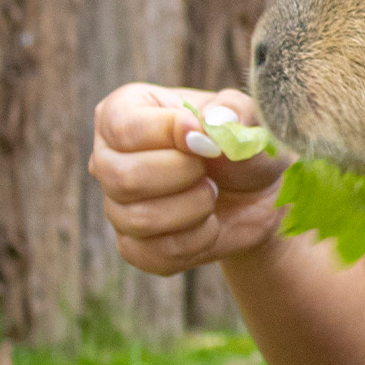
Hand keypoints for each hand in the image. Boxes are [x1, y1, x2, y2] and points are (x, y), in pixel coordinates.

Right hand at [89, 83, 291, 275]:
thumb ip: (235, 111)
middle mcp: (107, 160)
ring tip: (212, 194)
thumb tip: (214, 123)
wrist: (257, 199)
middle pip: (122, 176)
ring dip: (194, 207)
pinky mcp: (134, 247)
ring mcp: (116, 206)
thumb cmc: (242, 149)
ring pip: (138, 218)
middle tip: (210, 171)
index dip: (167, 133)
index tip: (206, 140)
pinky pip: (155, 253)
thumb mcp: (250, 118)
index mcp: (122, 115)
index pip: (120, 126)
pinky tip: (211, 224)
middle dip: (183, 175)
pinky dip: (197, 241)